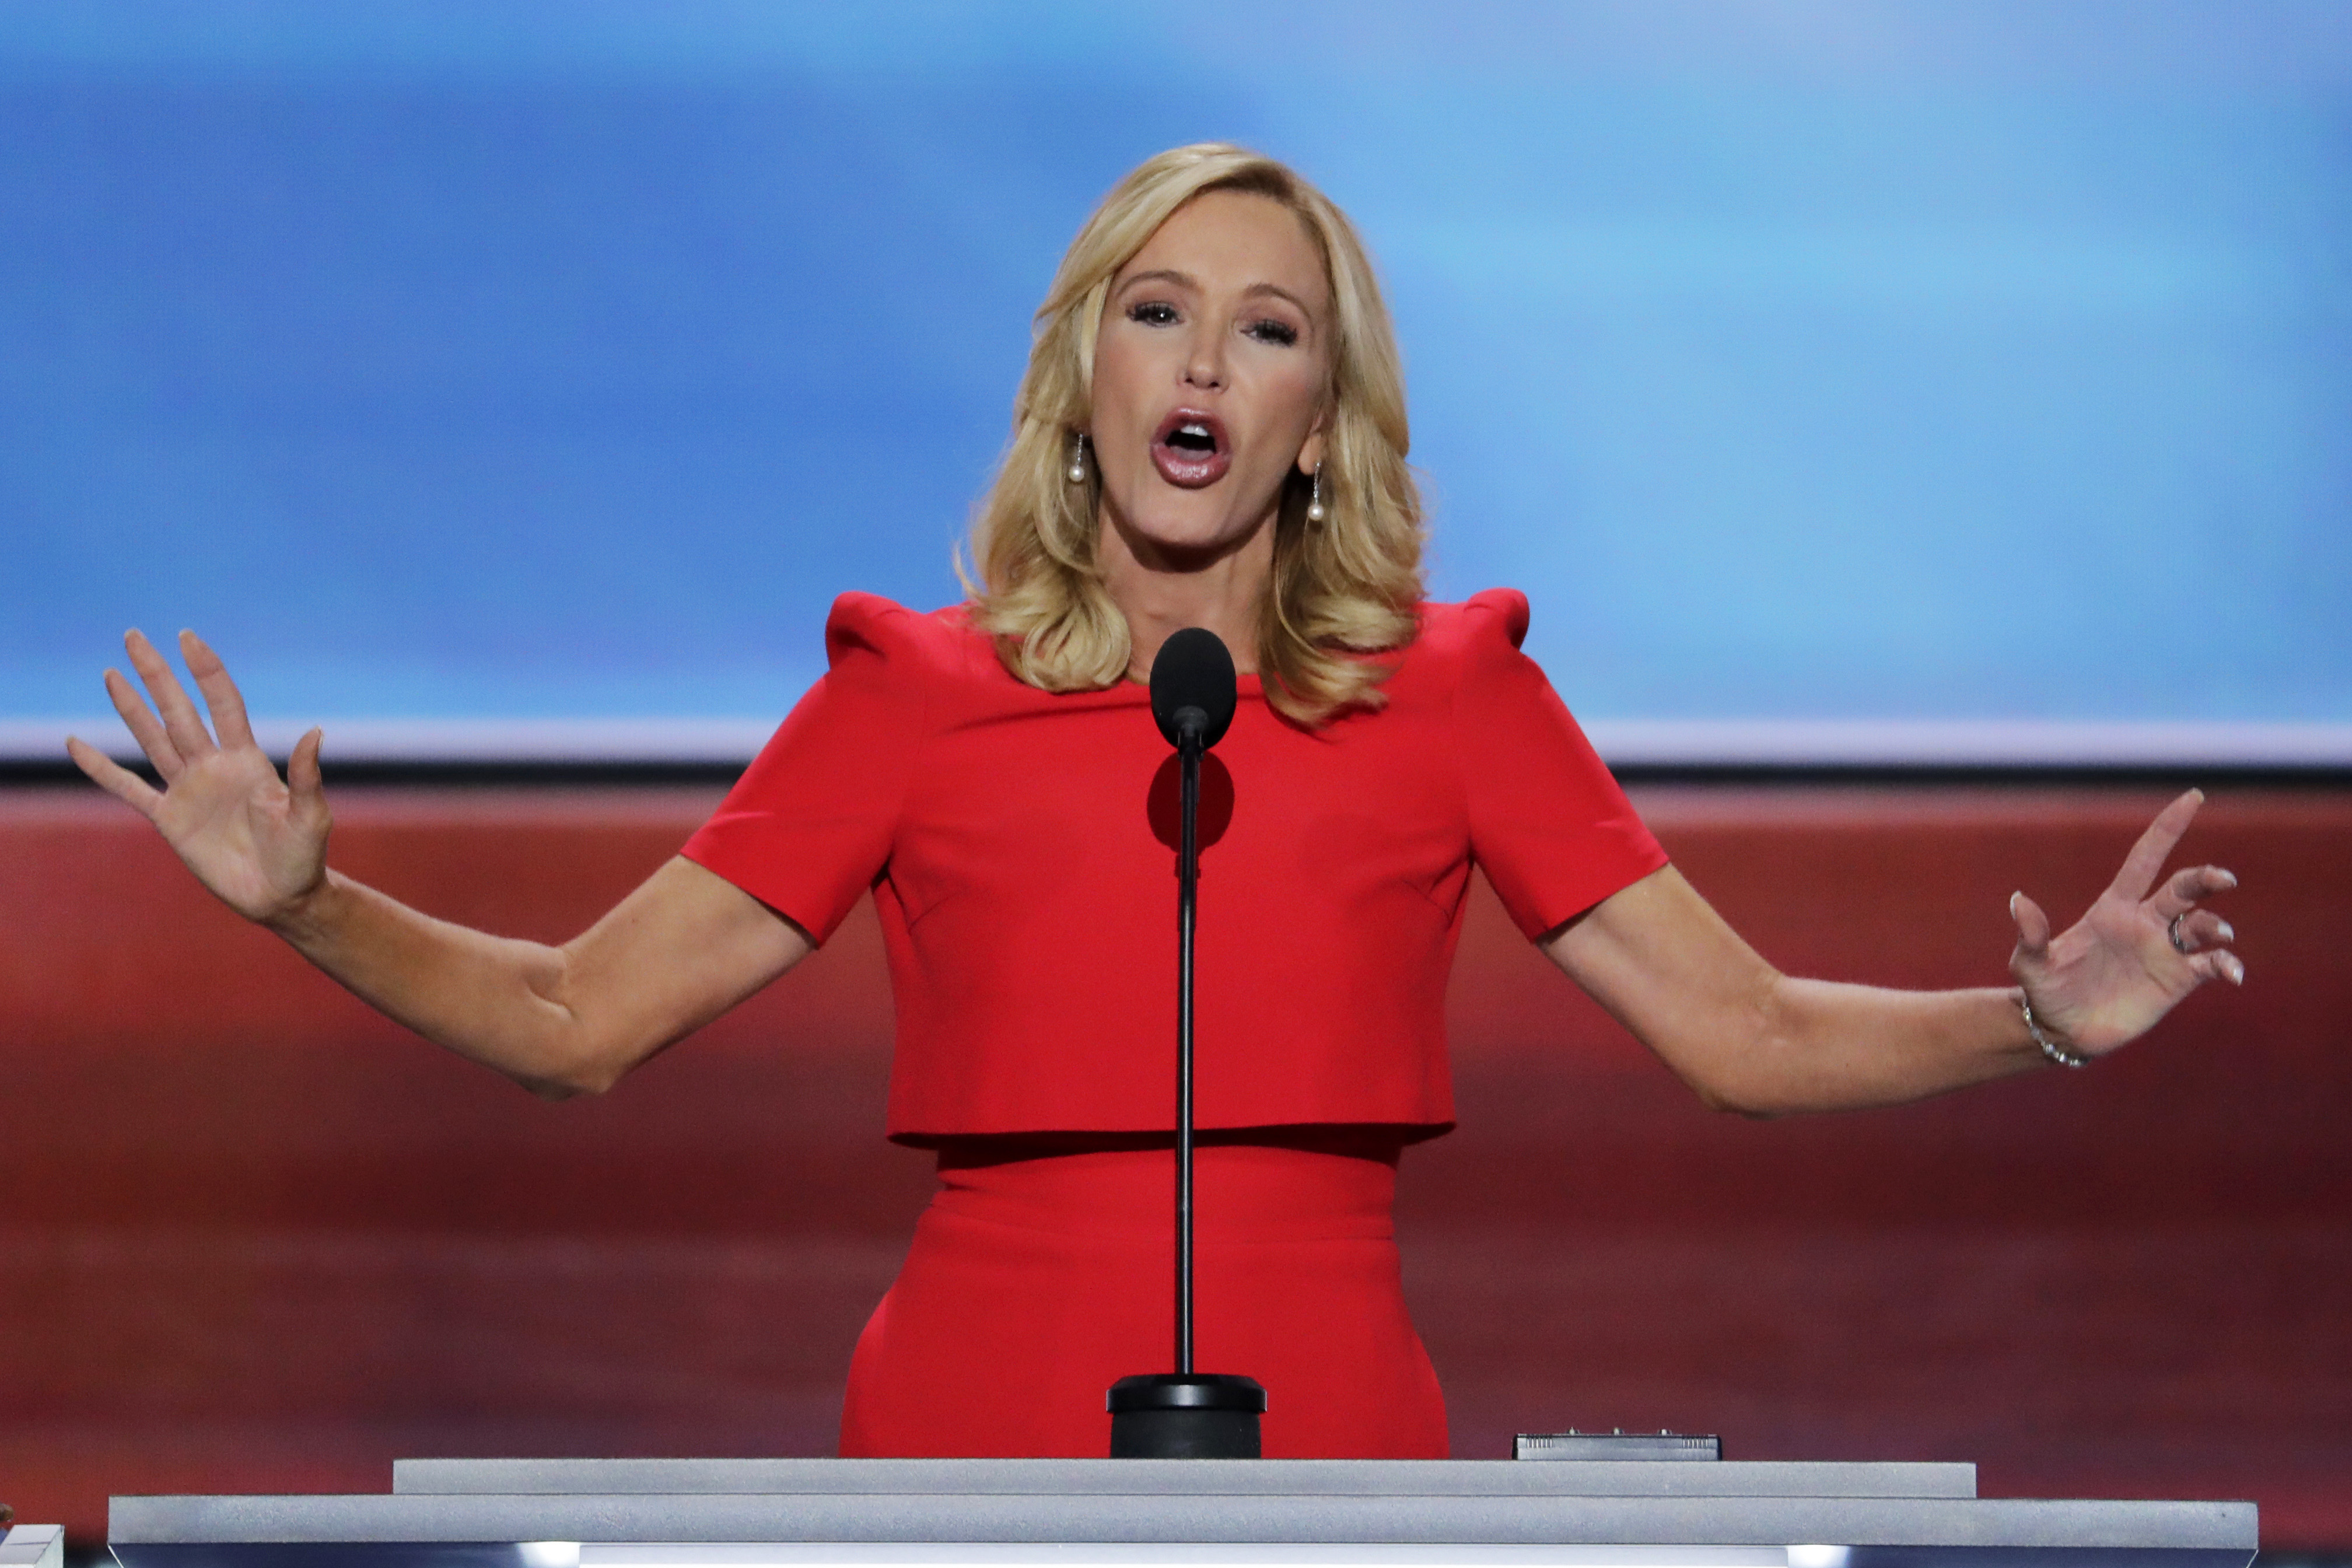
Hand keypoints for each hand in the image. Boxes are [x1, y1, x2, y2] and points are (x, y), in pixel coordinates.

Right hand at [65, 629, 330, 925]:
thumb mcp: (311, 817)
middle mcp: (213, 767)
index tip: (187, 637)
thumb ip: (307, 777)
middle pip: (178, 711)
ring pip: (152, 739)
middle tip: (133, 636)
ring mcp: (188, 790)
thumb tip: (316, 732)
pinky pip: (128, 788)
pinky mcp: (169, 819)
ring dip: (131, 708)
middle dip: (157, 675)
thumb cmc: (303, 856)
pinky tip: (77, 745)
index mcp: (247, 761)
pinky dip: (102, 768)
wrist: (281, 896)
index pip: (223, 704)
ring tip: (112, 674)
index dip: (206, 671)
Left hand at [2009, 789, 2241, 1059]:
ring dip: (2216, 926)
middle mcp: (2145, 923)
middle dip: (2205, 878)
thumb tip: (2018, 900)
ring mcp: (2164, 950)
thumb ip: (2031, 935)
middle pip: (2184, 888)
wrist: (2061, 1030)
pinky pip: (2211, 964)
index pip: (2146, 857)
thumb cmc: (2045, 991)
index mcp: (2113, 908)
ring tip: (2217, 937)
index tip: (2194, 797)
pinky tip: (2231, 973)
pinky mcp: (2178, 980)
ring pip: (2203, 924)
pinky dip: (2227, 964)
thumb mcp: (2030, 964)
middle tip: (2222, 880)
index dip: (2168, 827)